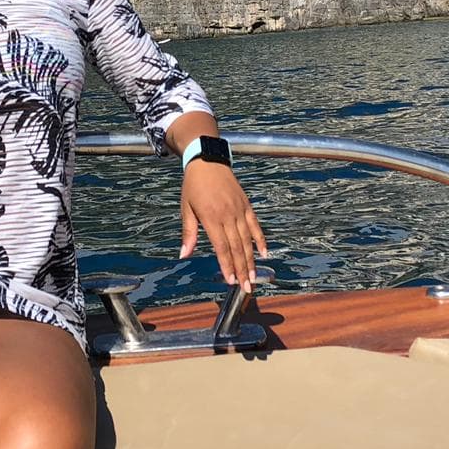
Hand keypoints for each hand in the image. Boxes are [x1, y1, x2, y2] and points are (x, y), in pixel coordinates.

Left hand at [179, 162, 267, 289]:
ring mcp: (239, 210)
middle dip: (242, 270)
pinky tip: (264, 253)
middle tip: (246, 287)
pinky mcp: (246, 205)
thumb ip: (189, 233)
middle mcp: (228, 215)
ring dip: (251, 260)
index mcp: (211, 217)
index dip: (227, 265)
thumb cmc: (194, 185)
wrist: (207, 160)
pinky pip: (255, 225)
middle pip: (237, 248)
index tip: (231, 281)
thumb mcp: (186, 208)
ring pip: (248, 240)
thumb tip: (184, 254)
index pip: (221, 247)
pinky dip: (260, 240)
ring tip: (254, 277)